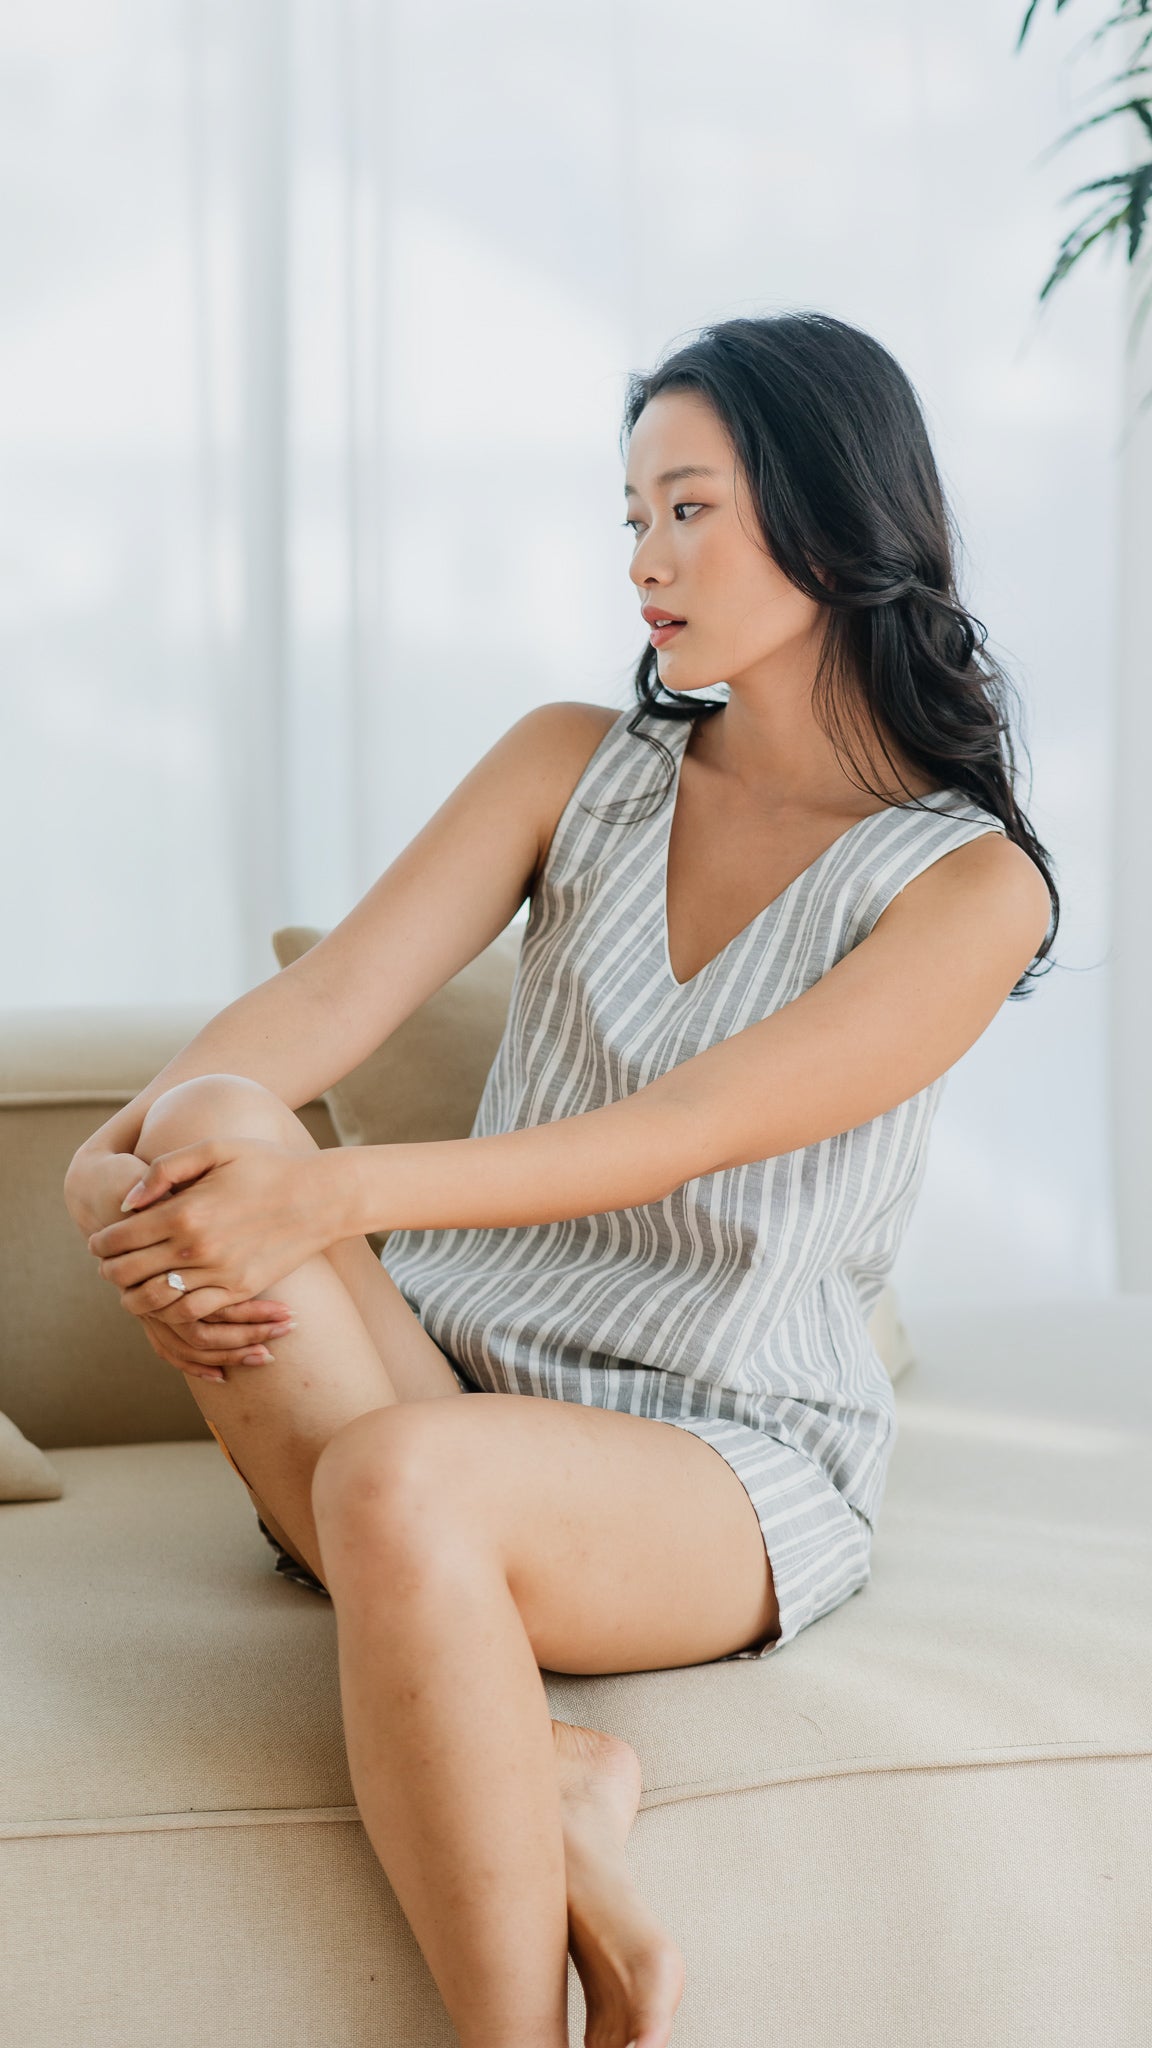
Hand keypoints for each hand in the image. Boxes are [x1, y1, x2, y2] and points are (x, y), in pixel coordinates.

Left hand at [71, 1146, 295, 1378]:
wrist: (322, 1196)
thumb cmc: (267, 1163)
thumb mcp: (215, 1148)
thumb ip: (164, 1169)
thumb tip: (127, 1201)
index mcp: (184, 1211)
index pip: (119, 1239)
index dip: (100, 1243)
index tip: (99, 1241)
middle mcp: (197, 1248)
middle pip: (128, 1275)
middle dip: (109, 1271)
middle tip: (108, 1265)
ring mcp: (219, 1274)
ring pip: (155, 1301)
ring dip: (133, 1297)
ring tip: (130, 1288)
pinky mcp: (239, 1290)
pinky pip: (191, 1314)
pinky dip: (170, 1312)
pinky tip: (167, 1299)